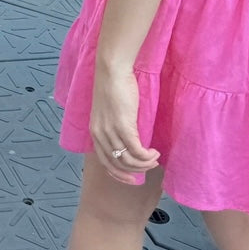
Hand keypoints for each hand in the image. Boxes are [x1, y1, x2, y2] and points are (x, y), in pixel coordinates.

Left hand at [88, 64, 159, 184]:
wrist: (112, 71)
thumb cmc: (113, 87)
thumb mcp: (109, 112)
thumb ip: (114, 127)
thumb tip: (128, 141)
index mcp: (94, 132)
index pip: (104, 162)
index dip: (118, 173)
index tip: (131, 178)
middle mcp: (100, 134)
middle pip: (116, 164)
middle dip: (134, 171)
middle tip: (148, 169)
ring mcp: (111, 131)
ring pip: (128, 159)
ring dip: (144, 163)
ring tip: (154, 158)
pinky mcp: (123, 126)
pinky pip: (136, 150)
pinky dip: (146, 155)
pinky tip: (154, 152)